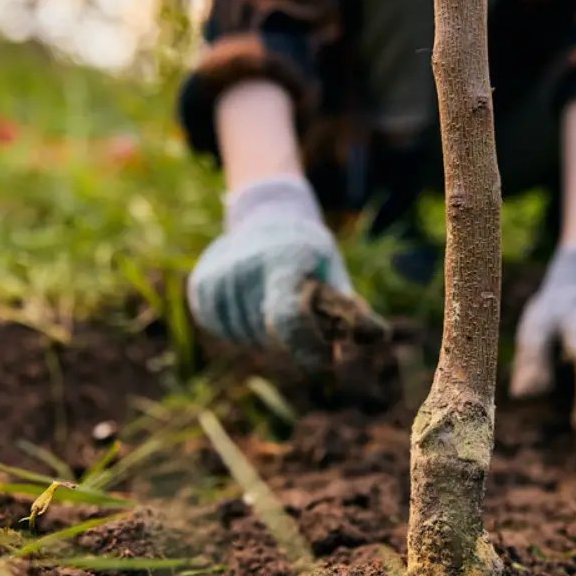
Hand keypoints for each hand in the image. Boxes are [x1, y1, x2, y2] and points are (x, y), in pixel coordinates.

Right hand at [187, 182, 382, 373]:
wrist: (267, 216)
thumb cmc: (309, 250)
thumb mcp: (333, 269)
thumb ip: (348, 308)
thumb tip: (374, 340)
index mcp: (283, 259)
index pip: (289, 318)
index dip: (309, 347)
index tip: (328, 360)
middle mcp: (245, 266)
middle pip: (268, 334)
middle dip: (291, 339)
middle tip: (300, 318)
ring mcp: (219, 277)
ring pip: (244, 337)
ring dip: (264, 335)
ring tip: (272, 303)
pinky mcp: (201, 287)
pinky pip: (223, 330)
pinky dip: (241, 328)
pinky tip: (251, 303)